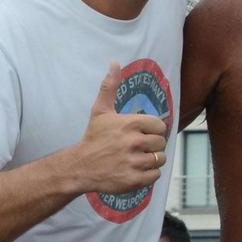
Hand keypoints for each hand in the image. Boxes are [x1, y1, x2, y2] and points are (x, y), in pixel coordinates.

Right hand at [77, 63, 167, 195]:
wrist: (80, 166)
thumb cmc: (94, 137)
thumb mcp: (101, 110)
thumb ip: (110, 86)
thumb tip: (114, 61)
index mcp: (130, 124)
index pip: (160, 126)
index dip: (152, 130)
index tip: (140, 133)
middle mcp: (134, 142)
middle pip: (161, 143)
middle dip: (151, 145)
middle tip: (135, 147)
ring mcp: (135, 162)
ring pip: (160, 159)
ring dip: (151, 160)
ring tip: (135, 158)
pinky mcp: (135, 180)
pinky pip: (156, 175)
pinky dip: (148, 174)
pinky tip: (134, 169)